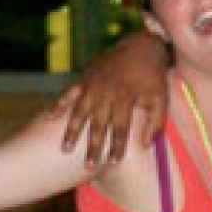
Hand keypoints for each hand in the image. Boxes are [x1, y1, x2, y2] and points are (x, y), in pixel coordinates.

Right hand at [56, 33, 168, 166]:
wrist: (140, 46)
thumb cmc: (152, 76)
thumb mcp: (160, 97)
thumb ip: (155, 122)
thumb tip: (146, 145)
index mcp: (126, 98)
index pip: (120, 128)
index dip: (117, 146)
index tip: (114, 163)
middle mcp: (107, 93)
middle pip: (98, 125)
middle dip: (93, 146)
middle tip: (88, 166)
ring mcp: (93, 85)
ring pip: (80, 112)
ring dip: (73, 131)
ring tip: (66, 148)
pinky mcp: (84, 78)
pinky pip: (69, 93)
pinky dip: (59, 105)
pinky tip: (50, 118)